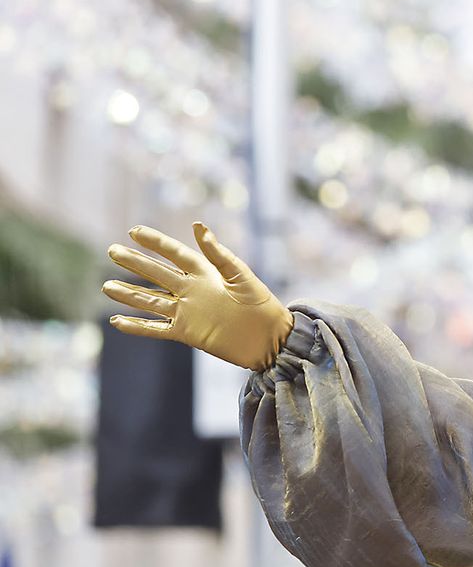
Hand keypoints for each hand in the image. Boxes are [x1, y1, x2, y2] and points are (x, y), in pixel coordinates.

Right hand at [103, 223, 293, 370]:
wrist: (271, 340)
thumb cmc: (262, 305)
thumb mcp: (241, 276)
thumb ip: (218, 254)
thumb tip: (198, 226)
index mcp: (206, 274)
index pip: (175, 254)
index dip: (156, 242)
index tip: (134, 231)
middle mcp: (192, 291)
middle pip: (157, 274)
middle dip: (135, 263)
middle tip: (112, 251)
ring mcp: (188, 312)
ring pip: (151, 301)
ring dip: (130, 295)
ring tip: (107, 288)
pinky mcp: (187, 333)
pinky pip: (157, 329)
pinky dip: (137, 326)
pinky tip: (117, 321)